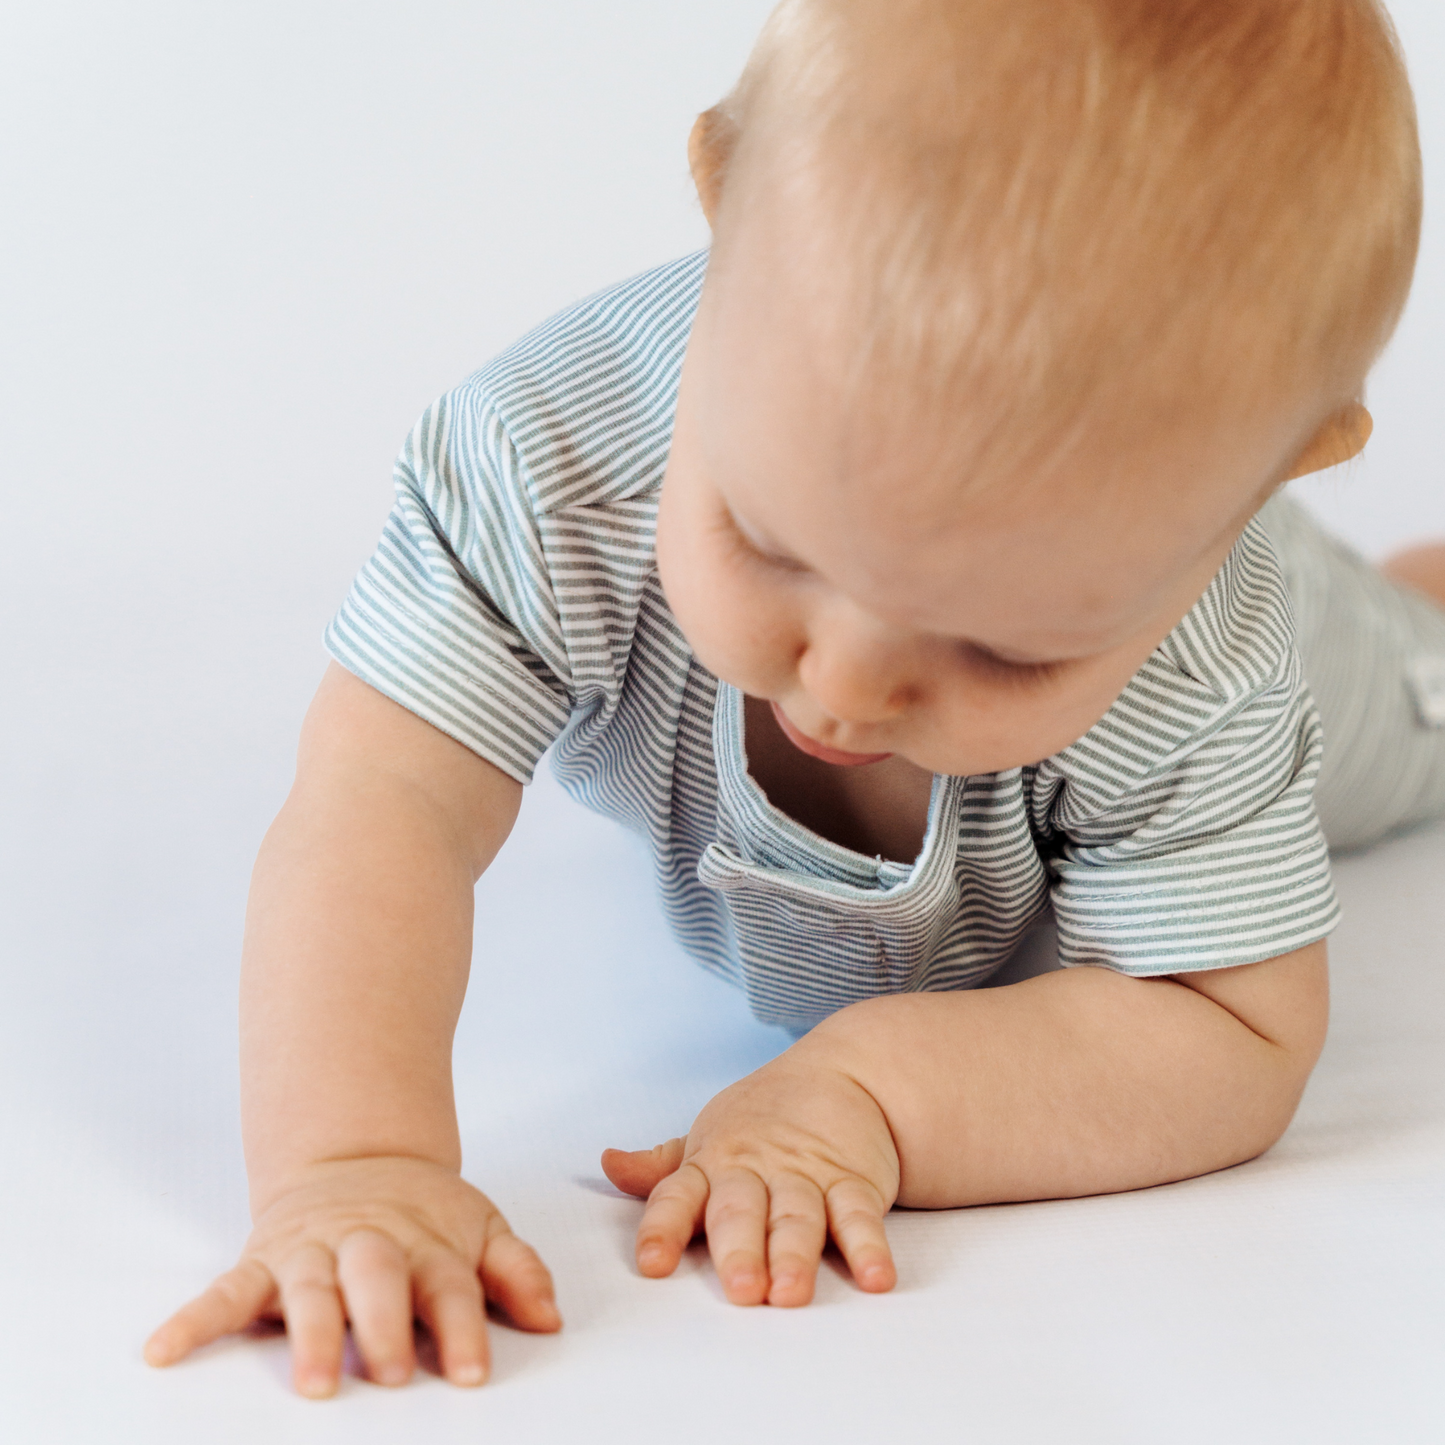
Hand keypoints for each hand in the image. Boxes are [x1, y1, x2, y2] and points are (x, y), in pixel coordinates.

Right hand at [144, 1156, 559, 1396]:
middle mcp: (369, 1245)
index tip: (471, 1373)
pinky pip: (225, 1290)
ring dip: (310, 1333)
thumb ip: (515, 1270)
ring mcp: (313, 1251)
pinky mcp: (264, 1259)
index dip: (462, 1328)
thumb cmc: (424, 1215)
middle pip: (378, 1280)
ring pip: (311, 1288)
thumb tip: (551, 1318)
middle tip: (389, 1373)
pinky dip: (194, 1319)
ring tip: (312, 1384)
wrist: (358, 1158)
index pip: (449, 1285)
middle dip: (383, 1326)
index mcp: (427, 1242)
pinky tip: (164, 1350)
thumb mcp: (480, 1228)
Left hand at [602, 1045, 900, 1307]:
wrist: (843, 1072)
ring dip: (796, 1255)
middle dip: (739, 1251)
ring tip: (791, 1293)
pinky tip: (875, 1277)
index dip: (664, 1229)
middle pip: (743, 1213)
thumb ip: (662, 1166)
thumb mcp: (707, 1138)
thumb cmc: (761, 1121)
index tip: (652, 1264)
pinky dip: (869, 1246)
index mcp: (712, 1163)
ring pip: (798, 1217)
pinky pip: (860, 1215)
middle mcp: (755, 1171)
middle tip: (740, 1291)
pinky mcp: (854, 1182)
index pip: (678, 1196)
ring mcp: (806, 1175)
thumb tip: (610, 1165)